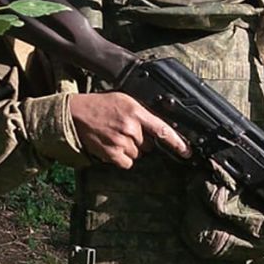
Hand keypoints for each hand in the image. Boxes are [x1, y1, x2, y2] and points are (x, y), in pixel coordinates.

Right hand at [70, 92, 189, 168]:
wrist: (76, 113)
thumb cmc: (101, 105)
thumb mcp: (125, 100)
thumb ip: (143, 112)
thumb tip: (159, 127)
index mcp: (136, 111)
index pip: (162, 129)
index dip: (177, 142)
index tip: (187, 151)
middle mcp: (130, 127)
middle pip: (149, 145)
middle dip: (142, 141)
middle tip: (127, 131)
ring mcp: (120, 141)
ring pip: (138, 154)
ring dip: (132, 149)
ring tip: (117, 137)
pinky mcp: (111, 153)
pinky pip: (128, 163)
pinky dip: (123, 158)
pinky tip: (114, 147)